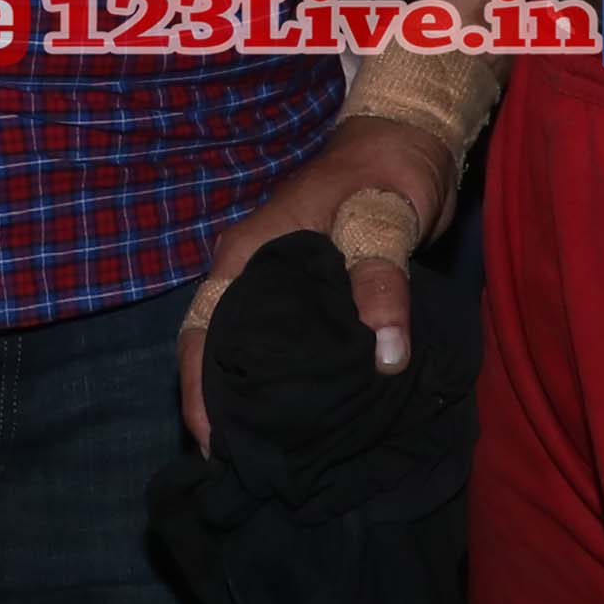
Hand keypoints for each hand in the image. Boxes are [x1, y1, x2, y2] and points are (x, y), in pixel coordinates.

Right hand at [179, 113, 451, 450]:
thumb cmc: (386, 170)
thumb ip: (380, 282)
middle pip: (215, 347)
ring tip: (275, 452)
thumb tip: (386, 357)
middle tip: (248, 466)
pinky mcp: (305, 289)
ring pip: (247, 347)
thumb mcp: (383, 219)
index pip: (200, 329)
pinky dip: (286, 377)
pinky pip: (282, 340)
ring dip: (253, 395)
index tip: (213, 446)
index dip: (197, 391)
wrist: (407, 137)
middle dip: (223, 407)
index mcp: (248, 255)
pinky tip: (310, 413)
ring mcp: (275, 280)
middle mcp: (250, 270)